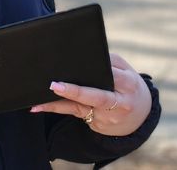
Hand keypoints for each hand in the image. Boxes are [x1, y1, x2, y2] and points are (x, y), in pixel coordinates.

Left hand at [29, 53, 151, 136]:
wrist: (139, 116)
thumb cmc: (127, 84)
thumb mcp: (126, 70)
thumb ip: (111, 61)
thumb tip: (89, 52)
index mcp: (129, 85)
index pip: (115, 76)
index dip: (102, 70)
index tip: (84, 63)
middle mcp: (119, 103)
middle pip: (97, 97)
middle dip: (76, 91)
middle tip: (55, 85)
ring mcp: (106, 116)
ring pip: (79, 108)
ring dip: (57, 105)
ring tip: (37, 101)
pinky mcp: (95, 123)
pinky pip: (73, 113)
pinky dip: (55, 109)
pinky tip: (37, 107)